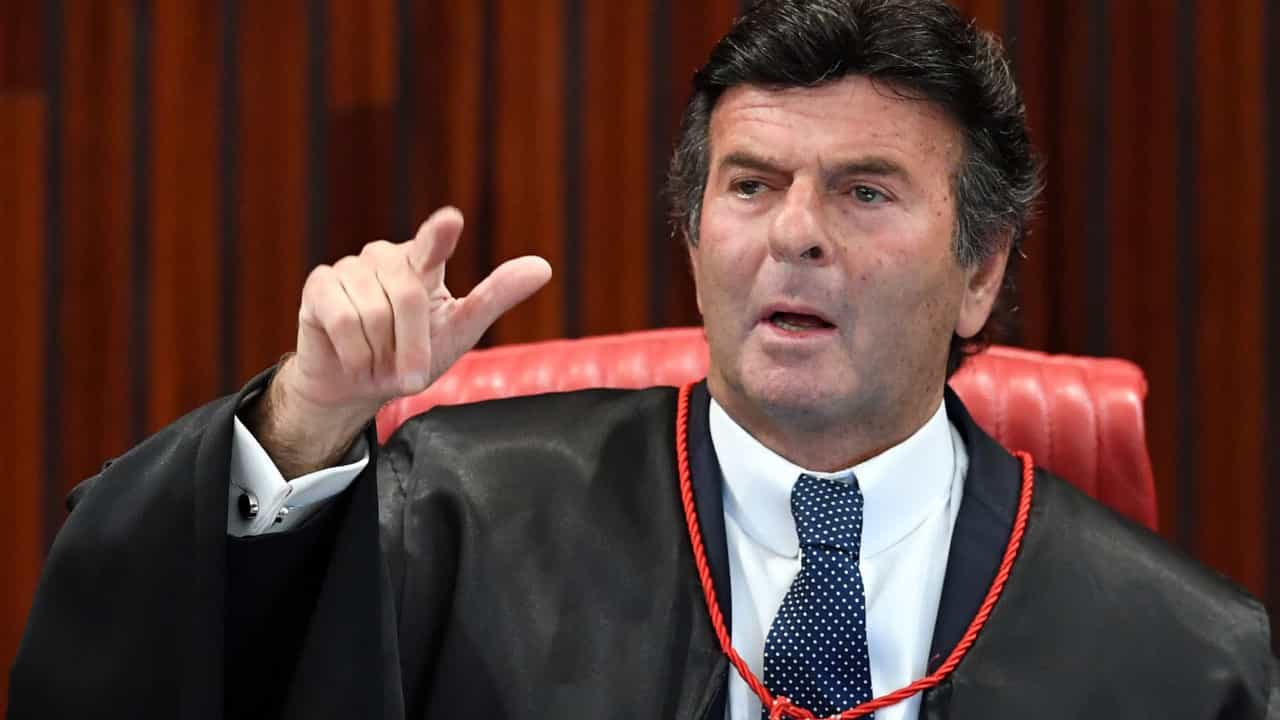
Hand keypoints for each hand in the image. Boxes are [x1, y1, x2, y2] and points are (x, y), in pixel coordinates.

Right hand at [249, 207, 551, 475]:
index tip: (451, 221)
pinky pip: (343, 321)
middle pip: (408, 298)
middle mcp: (386, 257)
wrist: (357, 387)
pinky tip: (353, 358)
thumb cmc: (412, 356)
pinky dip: (355, 354)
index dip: (439, 234)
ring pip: (374, 314)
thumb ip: (495, 297)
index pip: (432, 244)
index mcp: (422, 264)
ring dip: (381, 354)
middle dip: (413, 346)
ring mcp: (349, 267)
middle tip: (409, 372)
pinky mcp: (319, 285)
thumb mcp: (459, 331)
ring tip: (377, 360)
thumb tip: (544, 267)